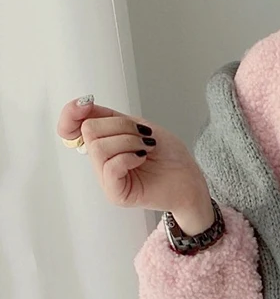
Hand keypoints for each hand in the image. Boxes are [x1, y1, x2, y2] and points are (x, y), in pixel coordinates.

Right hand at [55, 96, 214, 233]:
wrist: (191, 180)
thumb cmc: (170, 156)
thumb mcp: (138, 126)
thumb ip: (110, 117)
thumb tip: (83, 104)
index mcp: (103, 144)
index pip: (70, 128)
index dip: (71, 113)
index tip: (86, 104)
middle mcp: (100, 162)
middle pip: (89, 130)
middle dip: (120, 127)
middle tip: (143, 137)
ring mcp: (107, 179)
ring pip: (99, 147)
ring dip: (129, 141)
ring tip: (146, 148)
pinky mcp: (116, 194)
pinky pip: (111, 166)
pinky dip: (129, 157)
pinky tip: (142, 158)